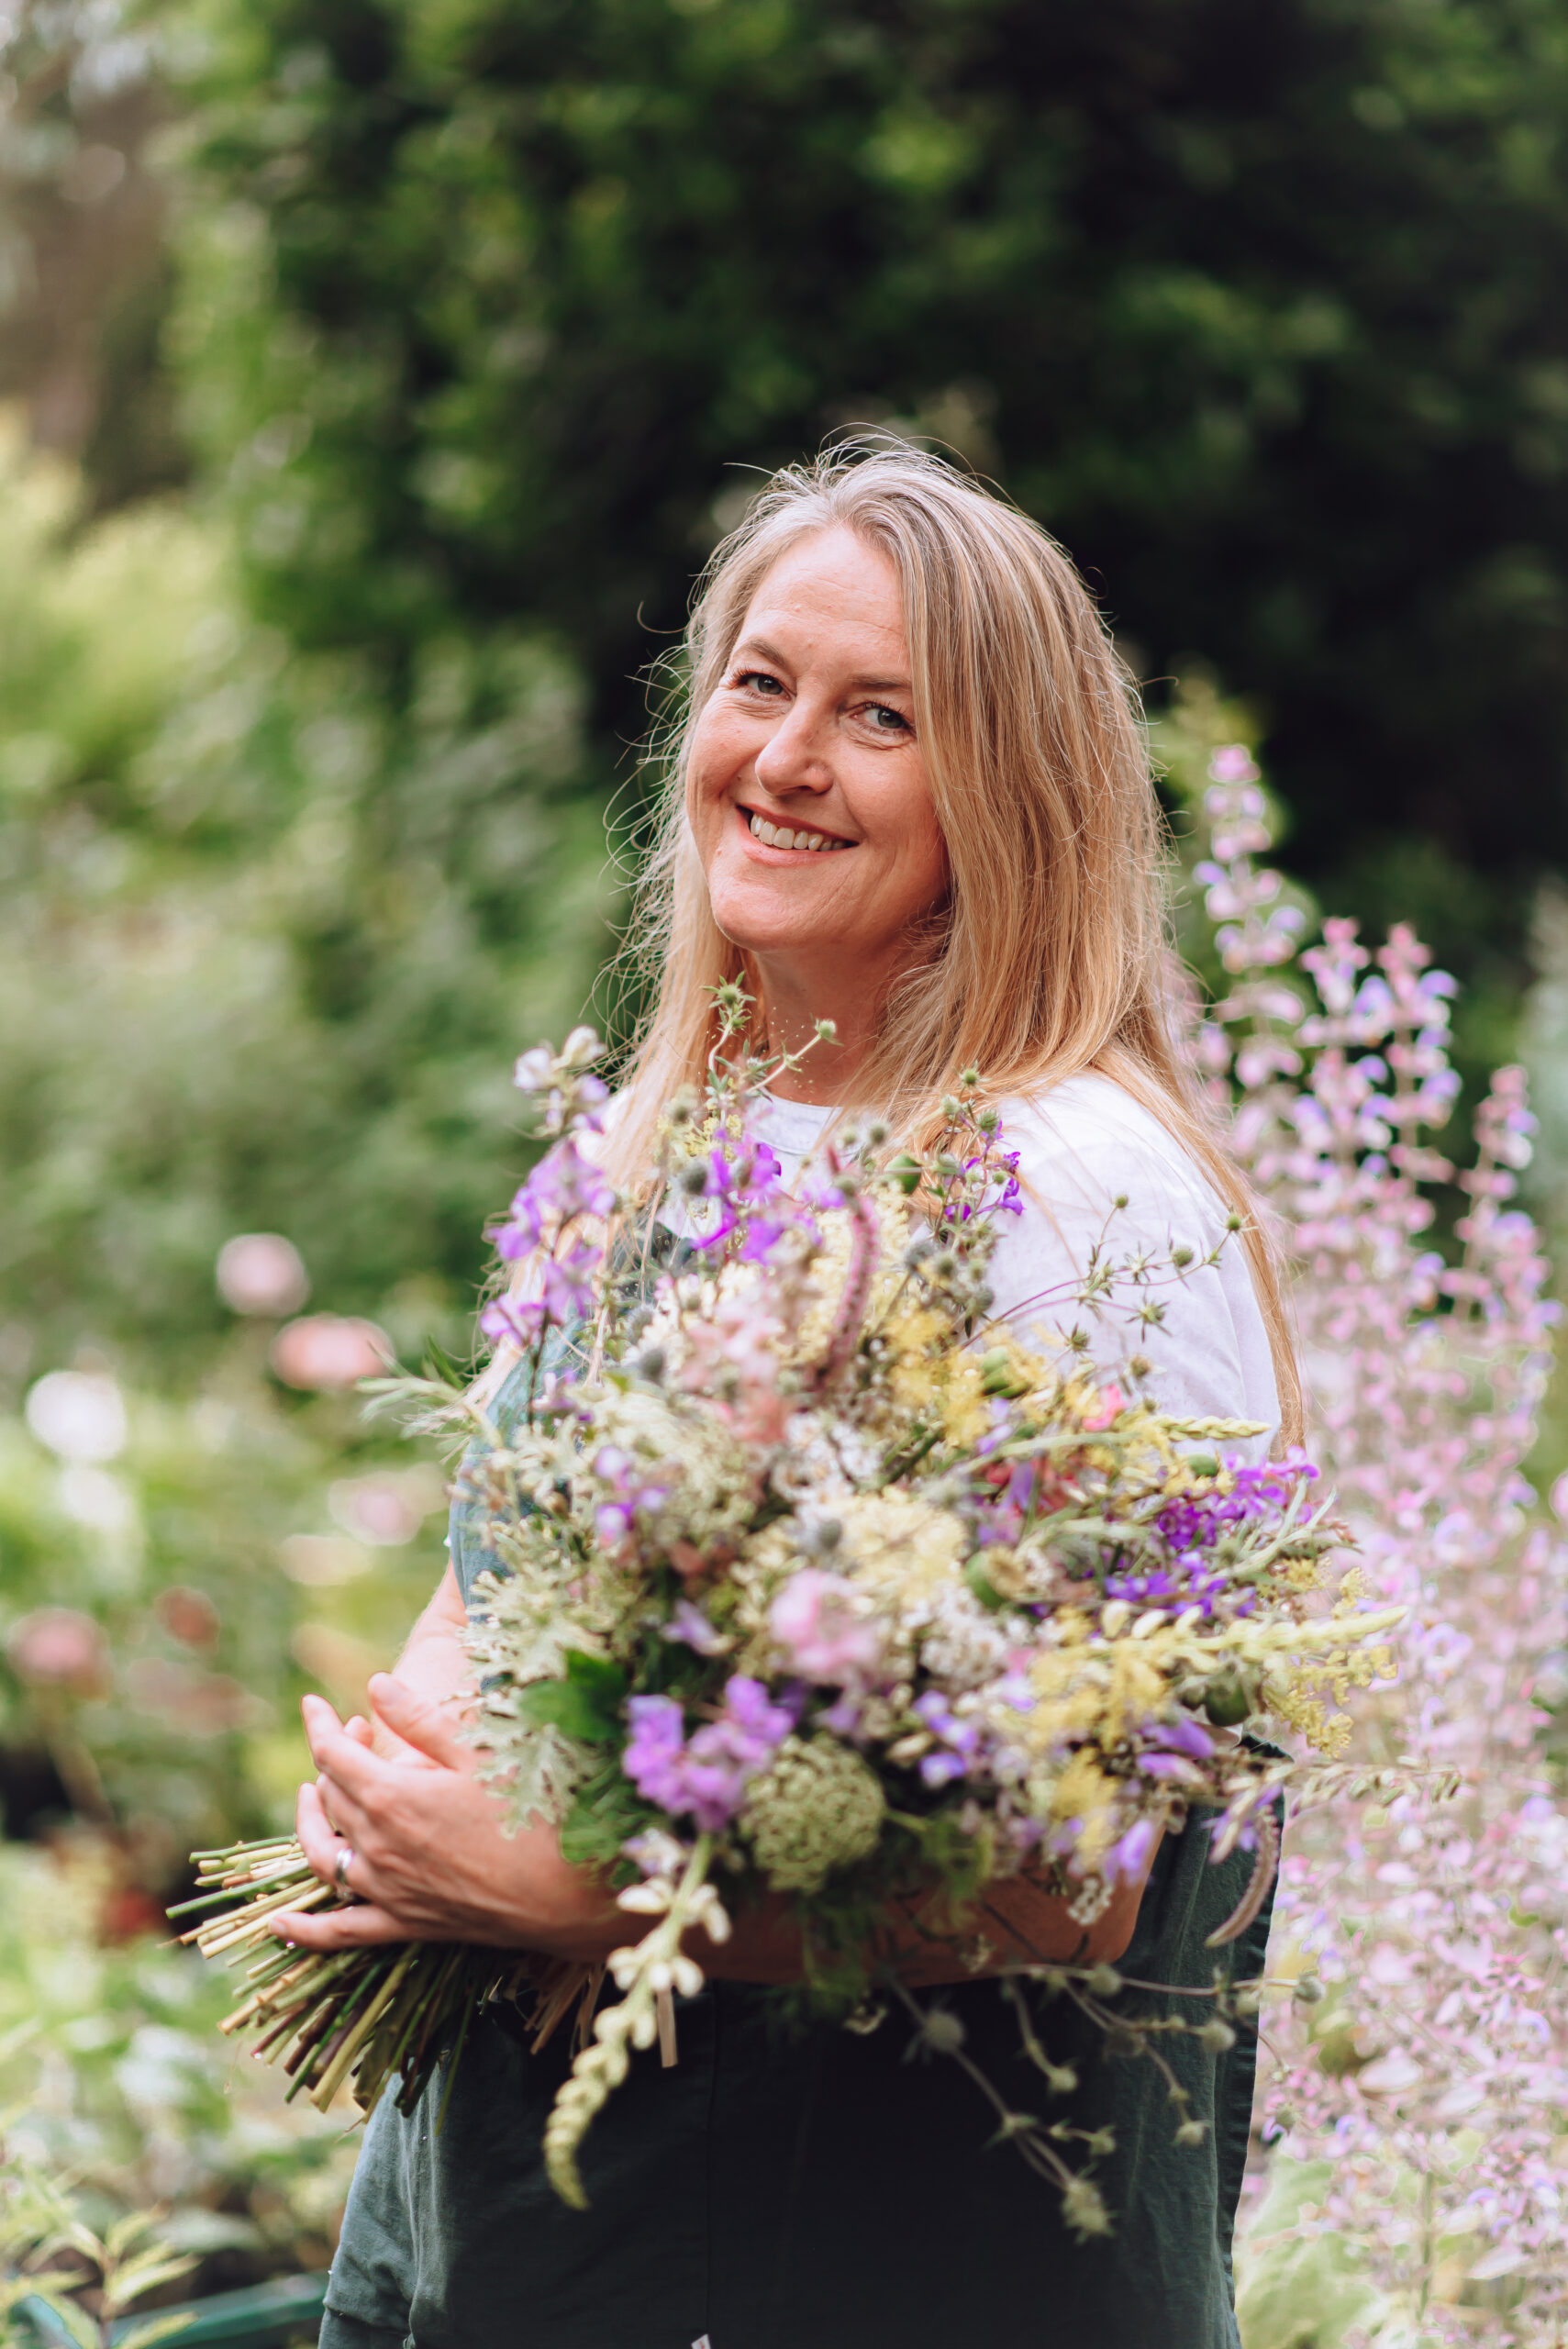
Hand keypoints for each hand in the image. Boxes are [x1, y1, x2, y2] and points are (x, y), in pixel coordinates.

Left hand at [273, 1676, 624, 1956]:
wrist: (567, 1890)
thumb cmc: (530, 1810)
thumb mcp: (478, 1752)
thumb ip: (420, 1719)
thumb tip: (374, 1683)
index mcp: (390, 1797)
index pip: (331, 1753)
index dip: (319, 1724)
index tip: (311, 1702)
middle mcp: (377, 1846)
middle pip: (329, 1796)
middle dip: (332, 1758)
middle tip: (359, 1732)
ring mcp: (386, 1890)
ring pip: (322, 1854)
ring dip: (307, 1823)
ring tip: (310, 1796)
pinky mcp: (404, 1924)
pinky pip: (340, 1931)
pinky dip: (304, 1929)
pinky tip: (278, 1924)